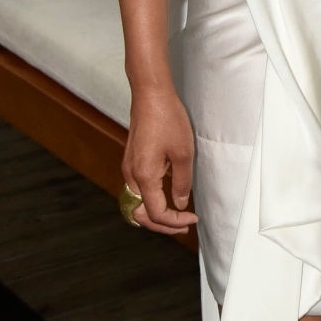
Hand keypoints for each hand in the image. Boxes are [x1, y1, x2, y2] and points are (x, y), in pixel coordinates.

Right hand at [123, 89, 198, 233]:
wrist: (150, 95)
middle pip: (140, 214)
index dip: (174, 222)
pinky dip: (149, 200)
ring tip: (176, 215)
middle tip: (182, 225)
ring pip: (135, 204)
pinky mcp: (131, 161)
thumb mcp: (183, 154)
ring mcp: (128, 168)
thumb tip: (180, 203)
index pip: (155, 213)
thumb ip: (182, 183)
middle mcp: (131, 175)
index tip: (191, 218)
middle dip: (161, 225)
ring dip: (154, 214)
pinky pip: (136, 190)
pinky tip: (167, 196)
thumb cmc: (167, 119)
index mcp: (143, 176)